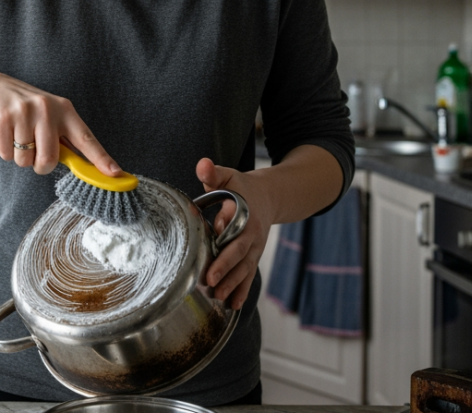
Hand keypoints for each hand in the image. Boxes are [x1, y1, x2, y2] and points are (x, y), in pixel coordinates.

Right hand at [0, 73, 120, 176]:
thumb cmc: (28, 108)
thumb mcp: (51, 115)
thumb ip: (65, 138)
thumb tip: (82, 166)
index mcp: (64, 110)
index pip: (86, 139)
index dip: (101, 158)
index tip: (115, 173)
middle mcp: (47, 109)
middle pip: (49, 159)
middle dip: (41, 165)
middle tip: (35, 152)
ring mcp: (24, 113)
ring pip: (25, 160)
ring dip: (20, 157)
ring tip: (18, 136)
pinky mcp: (3, 118)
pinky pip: (7, 154)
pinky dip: (5, 151)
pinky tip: (6, 134)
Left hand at [196, 158, 274, 310]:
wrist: (268, 198)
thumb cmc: (241, 187)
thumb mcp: (228, 176)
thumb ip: (213, 172)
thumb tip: (202, 165)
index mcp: (244, 213)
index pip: (233, 224)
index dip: (224, 230)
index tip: (215, 235)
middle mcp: (251, 234)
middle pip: (239, 252)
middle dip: (225, 267)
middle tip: (210, 281)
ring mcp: (253, 249)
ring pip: (244, 269)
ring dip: (232, 284)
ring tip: (218, 297)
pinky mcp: (252, 258)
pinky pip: (248, 276)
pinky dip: (241, 291)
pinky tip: (232, 305)